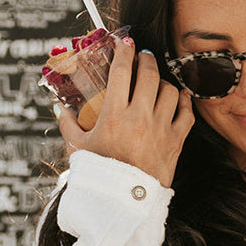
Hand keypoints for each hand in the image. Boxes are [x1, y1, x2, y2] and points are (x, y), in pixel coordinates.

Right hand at [56, 38, 193, 187]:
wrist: (122, 203)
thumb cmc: (99, 175)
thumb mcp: (78, 148)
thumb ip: (68, 125)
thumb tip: (59, 108)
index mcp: (114, 115)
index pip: (121, 71)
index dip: (124, 51)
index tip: (124, 41)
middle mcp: (139, 117)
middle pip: (148, 74)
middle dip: (146, 59)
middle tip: (142, 57)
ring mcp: (161, 129)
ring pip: (170, 90)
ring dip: (163, 81)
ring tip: (156, 82)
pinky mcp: (176, 142)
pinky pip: (187, 112)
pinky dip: (184, 101)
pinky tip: (178, 98)